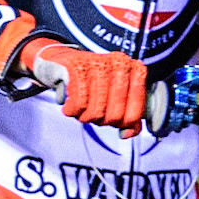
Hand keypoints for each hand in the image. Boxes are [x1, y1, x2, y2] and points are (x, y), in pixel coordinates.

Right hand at [19, 39, 147, 137]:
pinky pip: (79, 103)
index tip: (116, 124)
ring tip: (81, 109)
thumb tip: (127, 134)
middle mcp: (119, 63)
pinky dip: (72, 111)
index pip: (136, 111)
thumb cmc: (93, 84)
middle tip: (94, 114)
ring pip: (96, 111)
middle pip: (115, 114)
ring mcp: (98, 63)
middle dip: (102, 121)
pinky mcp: (77, 66)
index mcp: (135, 69)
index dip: (125, 124)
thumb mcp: (115, 97)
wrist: (62, 63)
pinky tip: (69, 105)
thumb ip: (128, 116)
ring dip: (85, 117)